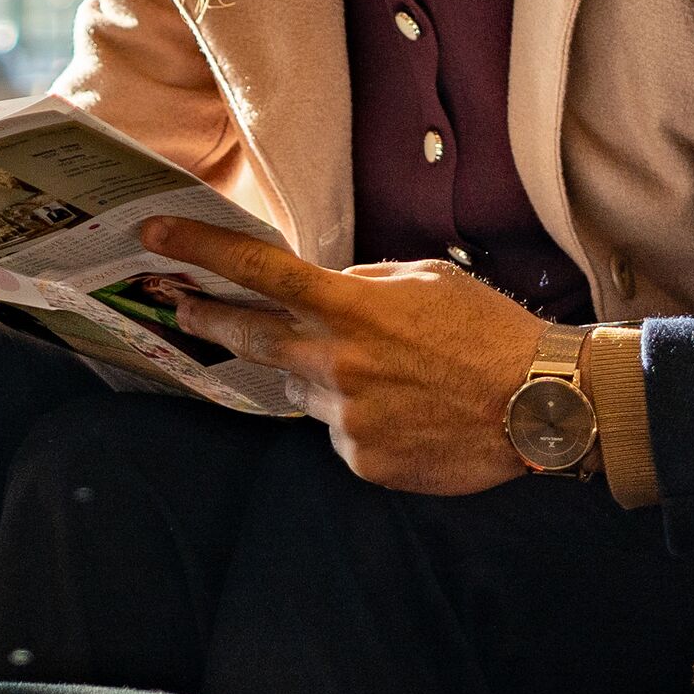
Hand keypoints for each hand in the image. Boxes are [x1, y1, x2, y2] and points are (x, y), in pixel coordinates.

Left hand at [137, 218, 549, 493]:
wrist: (539, 404)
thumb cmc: (489, 332)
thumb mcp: (427, 280)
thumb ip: (365, 283)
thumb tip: (329, 290)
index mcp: (351, 305)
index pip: (258, 269)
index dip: (200, 249)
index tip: (154, 235)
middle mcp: (335, 359)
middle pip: (248, 335)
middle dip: (207, 318)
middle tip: (182, 306)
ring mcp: (344, 414)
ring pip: (304, 388)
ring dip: (323, 376)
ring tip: (387, 376)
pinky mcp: (360, 458)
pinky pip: (340, 433)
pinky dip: (361, 419)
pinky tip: (408, 414)